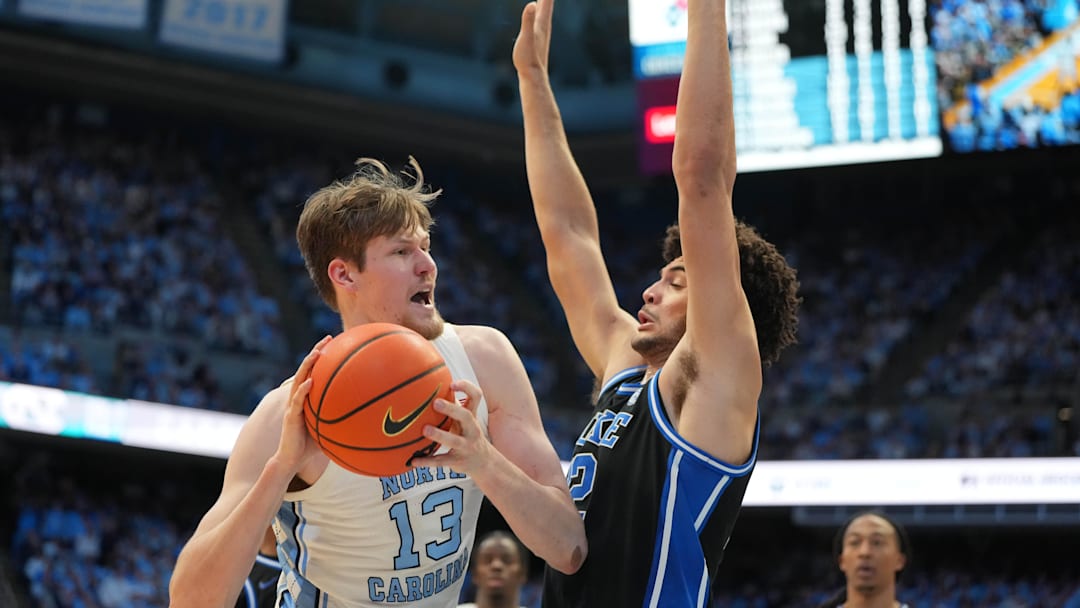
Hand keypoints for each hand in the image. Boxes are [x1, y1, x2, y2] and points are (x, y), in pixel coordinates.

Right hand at [276, 336, 331, 472]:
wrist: (290, 460)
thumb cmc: (310, 446)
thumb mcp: (329, 429)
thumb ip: (342, 420)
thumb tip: (367, 418)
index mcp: (306, 398)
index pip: (313, 372)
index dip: (321, 357)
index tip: (335, 343)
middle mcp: (297, 398)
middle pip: (305, 369)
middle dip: (315, 352)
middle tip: (328, 339)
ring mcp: (292, 406)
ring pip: (299, 380)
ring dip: (307, 365)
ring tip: (317, 353)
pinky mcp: (289, 417)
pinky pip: (296, 401)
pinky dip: (303, 390)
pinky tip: (311, 382)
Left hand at [410, 379, 492, 474]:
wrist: (484, 462)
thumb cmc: (467, 435)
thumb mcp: (464, 421)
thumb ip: (452, 407)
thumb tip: (428, 386)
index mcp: (471, 416)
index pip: (476, 396)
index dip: (466, 388)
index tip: (452, 383)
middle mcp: (472, 430)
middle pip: (466, 416)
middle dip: (452, 409)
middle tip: (436, 403)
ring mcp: (466, 446)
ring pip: (454, 440)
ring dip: (439, 435)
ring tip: (425, 430)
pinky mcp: (458, 461)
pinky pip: (442, 461)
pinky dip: (427, 461)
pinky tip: (413, 461)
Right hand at [512, 0, 553, 80]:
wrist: (533, 77)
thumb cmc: (527, 59)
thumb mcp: (525, 38)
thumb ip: (528, 21)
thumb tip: (532, 4)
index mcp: (542, 22)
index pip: (547, 1)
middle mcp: (545, 25)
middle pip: (548, 2)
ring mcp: (542, 31)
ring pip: (545, 9)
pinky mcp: (538, 36)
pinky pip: (540, 16)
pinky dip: (541, 7)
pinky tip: (538, 8)